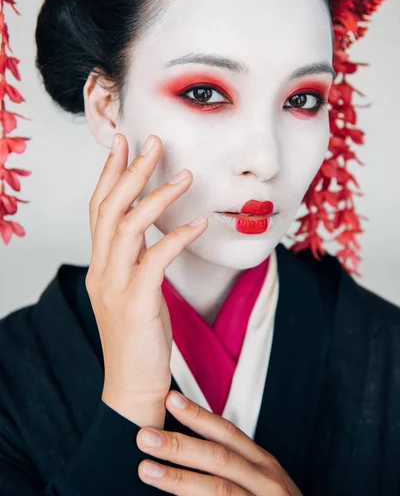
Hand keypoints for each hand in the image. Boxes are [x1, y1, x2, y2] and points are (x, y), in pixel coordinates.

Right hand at [86, 133, 207, 425]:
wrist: (132, 386)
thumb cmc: (138, 338)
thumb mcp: (133, 291)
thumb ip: (136, 260)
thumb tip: (154, 230)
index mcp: (100, 265)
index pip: (99, 209)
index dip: (110, 174)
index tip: (125, 144)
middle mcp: (101, 270)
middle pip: (109, 208)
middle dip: (130, 171)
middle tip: (152, 142)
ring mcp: (115, 286)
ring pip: (128, 227)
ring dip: (156, 196)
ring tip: (184, 174)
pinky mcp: (136, 303)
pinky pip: (155, 259)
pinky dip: (177, 237)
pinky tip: (198, 223)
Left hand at [136, 390, 302, 494]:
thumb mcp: (259, 480)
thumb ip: (229, 464)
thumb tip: (182, 446)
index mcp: (262, 463)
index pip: (227, 432)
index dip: (198, 415)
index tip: (169, 399)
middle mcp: (264, 480)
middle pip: (219, 457)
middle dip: (180, 445)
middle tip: (144, 435)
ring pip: (217, 489)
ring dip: (178, 479)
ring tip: (146, 470)